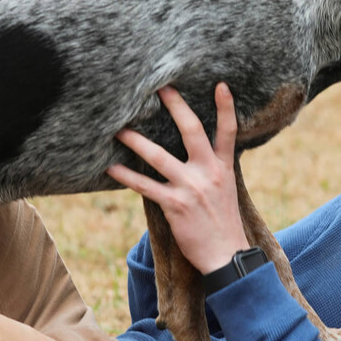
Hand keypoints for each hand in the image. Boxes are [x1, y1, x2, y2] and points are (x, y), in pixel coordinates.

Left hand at [106, 83, 249, 274]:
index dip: (226, 108)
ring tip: (119, 129)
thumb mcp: (226, 191)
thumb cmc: (223, 224)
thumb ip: (214, 170)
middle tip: (159, 88)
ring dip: (137, 141)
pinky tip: (111, 169)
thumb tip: (200, 155)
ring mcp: (191, 187)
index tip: (221, 85)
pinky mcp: (175, 205)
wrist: (226, 255)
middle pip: (191, 131)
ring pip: (160, 156)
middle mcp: (208, 172)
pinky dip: (127, 177)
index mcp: (223, 168)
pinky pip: (146, 186)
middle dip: (176, 107)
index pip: (228, 132)